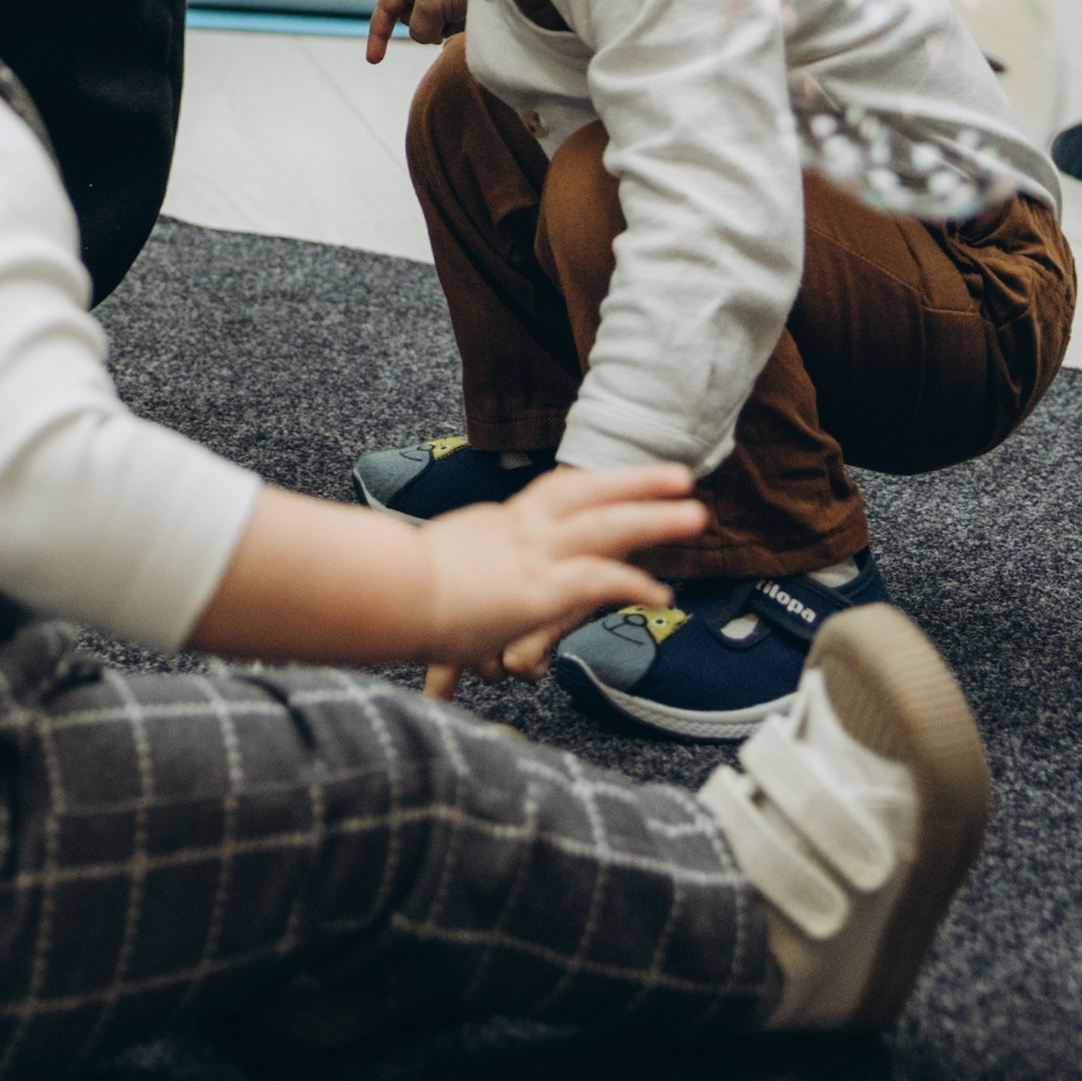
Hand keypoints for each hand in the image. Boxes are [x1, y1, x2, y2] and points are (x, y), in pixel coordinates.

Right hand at [367, 0, 465, 63]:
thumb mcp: (429, 5)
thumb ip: (418, 28)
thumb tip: (427, 37)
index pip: (386, 7)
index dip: (377, 34)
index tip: (373, 61)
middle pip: (410, 20)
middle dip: (424, 25)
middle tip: (444, 12)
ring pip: (431, 26)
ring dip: (443, 26)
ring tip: (461, 10)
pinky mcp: (462, 3)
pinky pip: (450, 26)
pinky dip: (457, 26)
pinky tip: (470, 15)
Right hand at [411, 464, 703, 697]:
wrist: (386, 592)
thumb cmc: (398, 586)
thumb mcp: (438, 571)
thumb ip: (462, 580)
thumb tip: (463, 604)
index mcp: (497, 523)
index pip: (554, 494)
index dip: (594, 486)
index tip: (620, 481)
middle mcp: (519, 530)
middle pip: (589, 493)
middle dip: (638, 483)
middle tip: (680, 476)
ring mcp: (531, 556)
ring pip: (605, 526)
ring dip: (654, 519)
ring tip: (694, 515)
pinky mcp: (538, 588)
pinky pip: (599, 579)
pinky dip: (633, 583)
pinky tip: (661, 592)